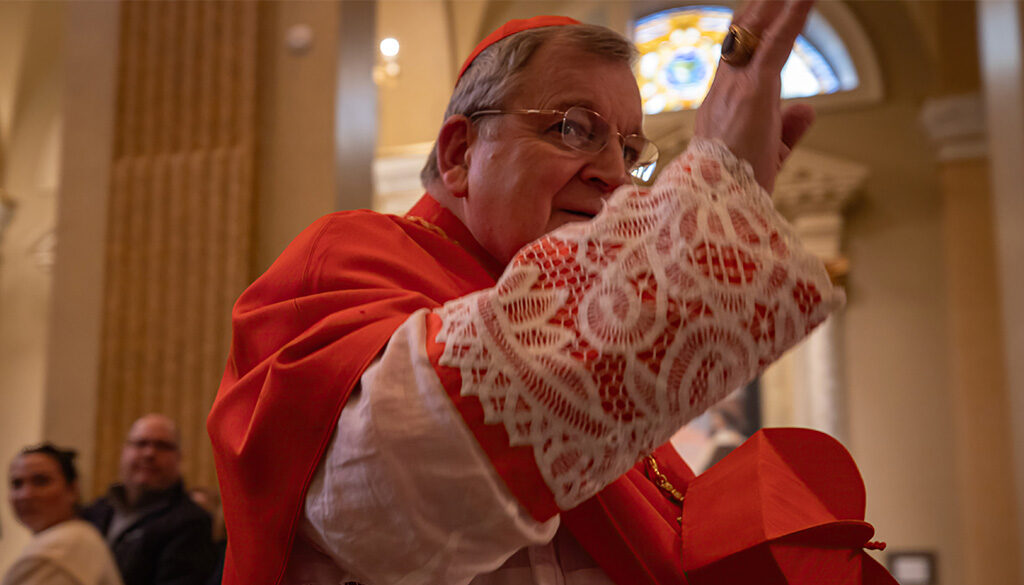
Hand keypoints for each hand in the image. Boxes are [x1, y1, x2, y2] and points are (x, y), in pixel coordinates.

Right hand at [694, 0, 814, 191]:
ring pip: (754, 30)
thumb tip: (805, 110)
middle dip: (759, 7)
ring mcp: (736, 86)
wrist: (717, 203)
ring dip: (775, 3)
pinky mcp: (755, 89)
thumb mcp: (770, 154)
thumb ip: (787, 129)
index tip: (762, 8)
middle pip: (739, 34)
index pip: (734, 57)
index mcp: (720, 105)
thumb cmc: (737, 188)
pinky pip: (776, 42)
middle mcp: (723, 89)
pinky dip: (794, 16)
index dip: (747, 30)